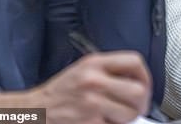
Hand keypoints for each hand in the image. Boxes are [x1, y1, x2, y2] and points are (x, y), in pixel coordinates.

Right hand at [0, 52, 151, 123]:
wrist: (35, 110)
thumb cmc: (61, 91)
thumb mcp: (84, 69)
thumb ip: (110, 70)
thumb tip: (138, 80)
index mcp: (95, 63)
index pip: (134, 62)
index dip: (145, 75)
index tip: (144, 85)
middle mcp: (94, 81)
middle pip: (138, 90)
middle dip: (141, 102)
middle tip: (137, 107)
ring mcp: (91, 103)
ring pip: (129, 113)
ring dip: (127, 118)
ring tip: (116, 115)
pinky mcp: (89, 123)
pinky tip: (102, 121)